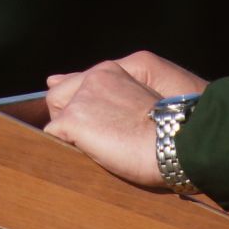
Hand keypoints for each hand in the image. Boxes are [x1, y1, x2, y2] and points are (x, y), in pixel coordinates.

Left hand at [43, 52, 207, 190]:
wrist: (177, 143)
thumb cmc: (164, 129)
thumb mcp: (136, 100)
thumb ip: (104, 93)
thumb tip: (53, 80)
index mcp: (110, 71)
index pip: (76, 85)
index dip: (80, 109)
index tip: (92, 125)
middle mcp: (92, 78)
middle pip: (58, 98)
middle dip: (70, 120)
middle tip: (97, 140)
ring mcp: (81, 99)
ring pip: (54, 117)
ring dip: (67, 135)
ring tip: (96, 149)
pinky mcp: (73, 121)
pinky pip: (51, 138)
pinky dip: (63, 150)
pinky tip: (86, 157)